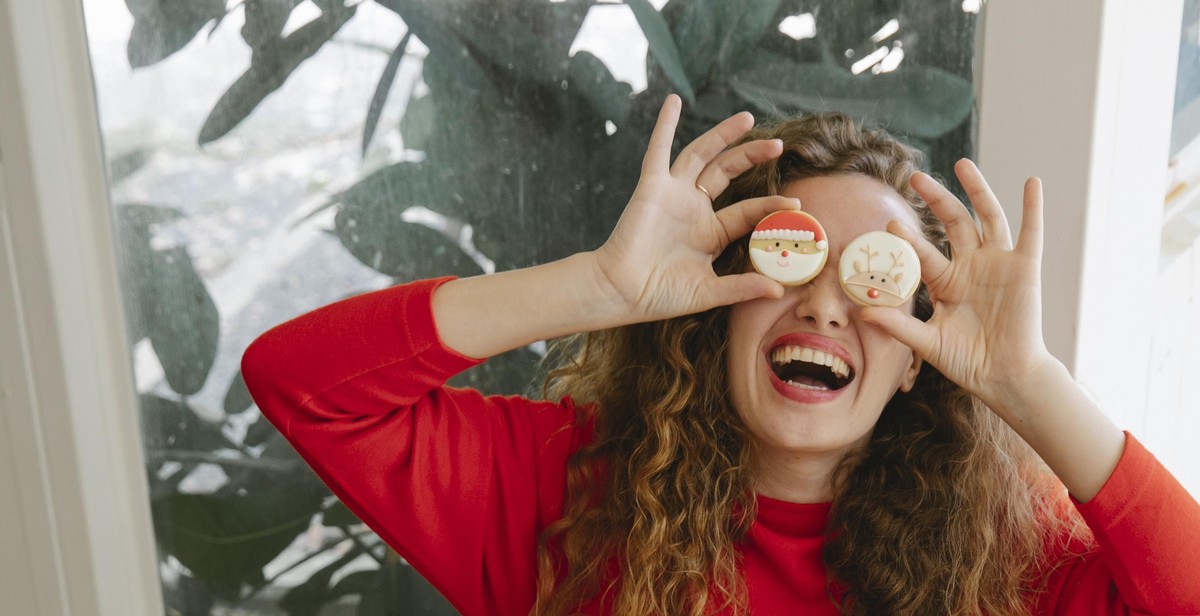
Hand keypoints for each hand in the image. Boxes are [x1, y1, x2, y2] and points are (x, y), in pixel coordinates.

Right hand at [592, 94, 801, 320]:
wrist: (621, 292)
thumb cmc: (658, 296)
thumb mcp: (708, 292)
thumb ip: (742, 288)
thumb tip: (778, 291)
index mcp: (709, 233)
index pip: (747, 211)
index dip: (771, 206)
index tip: (796, 203)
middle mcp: (693, 209)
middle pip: (727, 172)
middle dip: (751, 156)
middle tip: (778, 145)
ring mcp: (672, 194)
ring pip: (701, 155)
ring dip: (722, 135)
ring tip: (747, 118)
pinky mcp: (651, 187)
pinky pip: (658, 150)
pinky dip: (664, 125)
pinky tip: (673, 102)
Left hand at [860, 160, 1056, 412]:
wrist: (1004, 376)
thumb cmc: (965, 361)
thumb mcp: (926, 342)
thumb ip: (897, 325)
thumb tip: (862, 312)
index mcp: (946, 281)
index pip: (923, 252)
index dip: (908, 239)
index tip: (889, 223)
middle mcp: (971, 266)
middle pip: (953, 222)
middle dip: (936, 198)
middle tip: (916, 177)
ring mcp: (999, 264)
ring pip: (987, 217)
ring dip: (977, 189)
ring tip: (962, 164)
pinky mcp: (1025, 269)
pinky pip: (1031, 233)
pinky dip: (1033, 207)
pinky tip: (1031, 183)